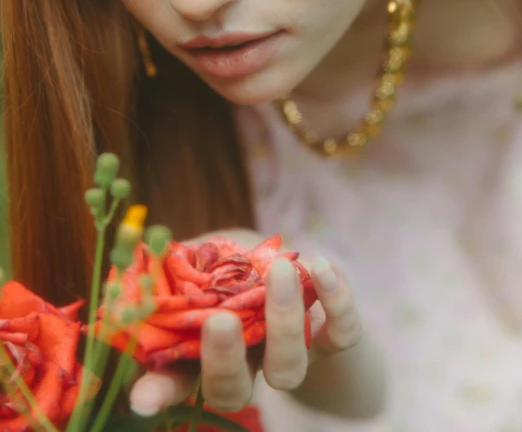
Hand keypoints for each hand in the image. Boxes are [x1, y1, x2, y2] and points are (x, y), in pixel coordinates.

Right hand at [129, 229, 360, 415]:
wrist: (294, 267)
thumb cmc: (235, 263)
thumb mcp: (204, 258)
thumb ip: (180, 265)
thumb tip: (147, 262)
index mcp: (207, 349)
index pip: (176, 381)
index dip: (159, 392)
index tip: (141, 399)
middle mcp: (247, 363)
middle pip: (233, 391)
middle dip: (224, 360)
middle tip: (220, 321)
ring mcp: (291, 355)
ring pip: (288, 369)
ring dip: (284, 320)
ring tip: (280, 269)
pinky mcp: (331, 338)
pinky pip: (343, 335)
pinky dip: (336, 301)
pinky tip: (320, 265)